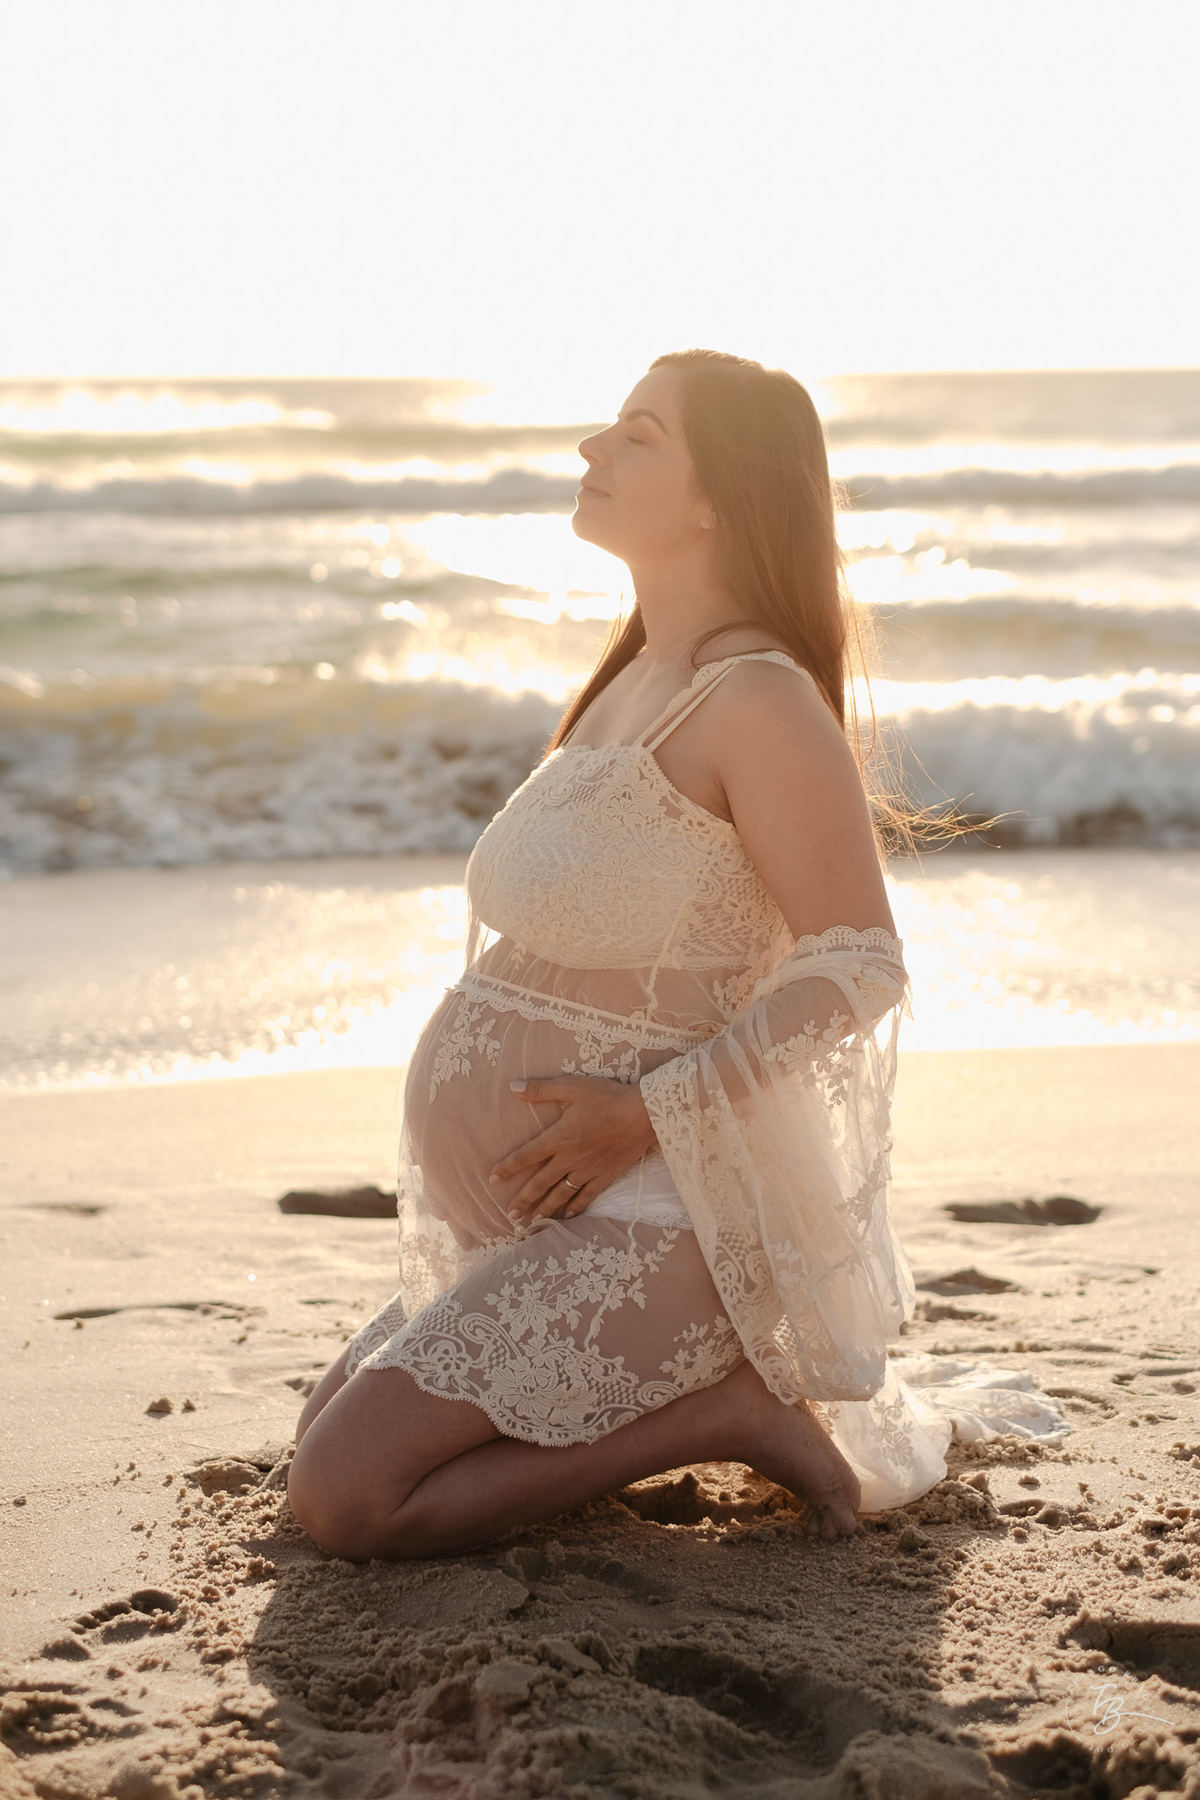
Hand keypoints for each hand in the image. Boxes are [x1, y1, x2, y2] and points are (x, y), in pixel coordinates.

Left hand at [489, 1075, 658, 1224]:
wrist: (643, 1114)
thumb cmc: (607, 1098)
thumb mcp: (572, 1087)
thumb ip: (541, 1089)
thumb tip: (513, 1087)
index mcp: (559, 1138)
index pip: (526, 1156)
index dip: (508, 1168)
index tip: (492, 1179)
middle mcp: (570, 1159)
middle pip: (540, 1183)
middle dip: (523, 1200)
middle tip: (510, 1215)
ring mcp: (588, 1171)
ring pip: (561, 1194)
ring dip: (545, 1208)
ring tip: (533, 1221)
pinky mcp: (605, 1176)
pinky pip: (587, 1197)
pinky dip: (575, 1207)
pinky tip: (567, 1216)